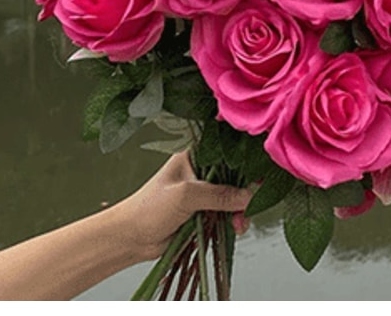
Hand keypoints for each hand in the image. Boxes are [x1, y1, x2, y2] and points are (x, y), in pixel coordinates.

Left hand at [109, 151, 252, 261]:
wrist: (129, 239)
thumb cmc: (148, 208)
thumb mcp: (186, 195)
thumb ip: (218, 194)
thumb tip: (249, 196)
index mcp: (195, 156)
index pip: (227, 152)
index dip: (245, 161)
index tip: (260, 174)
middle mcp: (201, 172)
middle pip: (234, 176)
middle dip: (245, 192)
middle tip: (250, 205)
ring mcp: (203, 194)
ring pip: (233, 198)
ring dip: (240, 210)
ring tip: (238, 223)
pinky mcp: (203, 214)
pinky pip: (226, 214)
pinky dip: (233, 221)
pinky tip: (234, 228)